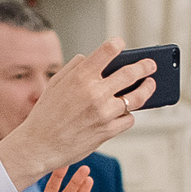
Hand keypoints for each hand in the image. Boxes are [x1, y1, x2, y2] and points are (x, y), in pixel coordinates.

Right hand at [0, 41, 155, 190]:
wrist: (39, 146)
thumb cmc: (45, 115)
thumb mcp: (55, 85)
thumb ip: (74, 68)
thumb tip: (90, 58)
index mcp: (81, 77)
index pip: (108, 50)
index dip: (118, 44)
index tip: (122, 44)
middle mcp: (95, 93)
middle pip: (131, 73)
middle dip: (145, 66)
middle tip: (151, 65)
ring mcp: (104, 113)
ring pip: (137, 97)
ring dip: (147, 89)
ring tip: (150, 85)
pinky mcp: (108, 131)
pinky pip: (129, 119)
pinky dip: (129, 114)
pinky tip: (126, 111)